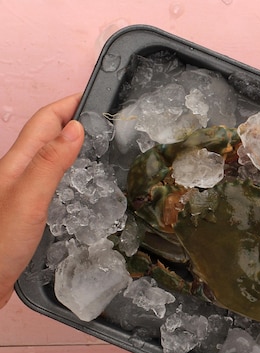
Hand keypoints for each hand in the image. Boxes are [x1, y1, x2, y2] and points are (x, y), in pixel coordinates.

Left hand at [0, 95, 83, 307]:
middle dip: (72, 120)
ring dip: (70, 145)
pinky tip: (79, 183)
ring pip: (47, 158)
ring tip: (98, 146)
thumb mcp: (28, 200)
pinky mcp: (25, 212)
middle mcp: (17, 173)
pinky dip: (68, 172)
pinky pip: (49, 181)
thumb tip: (76, 128)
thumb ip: (50, 164)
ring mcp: (20, 193)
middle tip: (104, 121)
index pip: (45, 122)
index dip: (67, 104)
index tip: (94, 95)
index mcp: (17, 163)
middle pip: (45, 136)